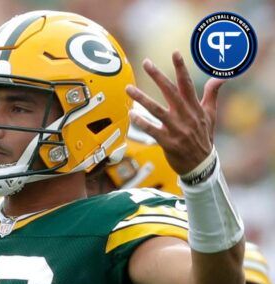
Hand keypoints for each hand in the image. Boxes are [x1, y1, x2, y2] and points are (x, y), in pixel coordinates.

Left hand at [125, 51, 225, 174]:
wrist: (202, 165)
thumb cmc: (204, 137)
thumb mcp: (211, 115)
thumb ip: (212, 94)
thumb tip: (221, 76)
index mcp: (194, 108)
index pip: (187, 84)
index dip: (181, 68)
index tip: (175, 53)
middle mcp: (185, 116)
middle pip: (170, 92)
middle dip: (158, 76)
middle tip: (146, 63)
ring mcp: (177, 129)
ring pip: (157, 110)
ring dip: (142, 98)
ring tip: (128, 88)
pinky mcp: (168, 142)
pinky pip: (152, 130)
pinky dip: (142, 122)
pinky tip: (131, 114)